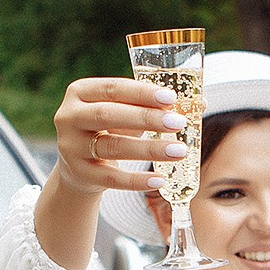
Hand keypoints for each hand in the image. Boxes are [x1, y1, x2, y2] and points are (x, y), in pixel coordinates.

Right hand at [50, 75, 188, 196]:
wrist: (79, 166)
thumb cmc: (108, 130)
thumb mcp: (123, 112)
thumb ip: (152, 105)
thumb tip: (201, 102)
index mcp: (79, 92)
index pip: (112, 89)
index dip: (141, 93)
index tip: (170, 97)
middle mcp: (68, 117)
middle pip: (108, 115)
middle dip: (146, 118)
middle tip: (178, 122)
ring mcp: (70, 147)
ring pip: (112, 147)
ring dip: (148, 149)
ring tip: (179, 151)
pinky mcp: (79, 174)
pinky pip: (111, 178)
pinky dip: (136, 180)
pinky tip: (159, 179)